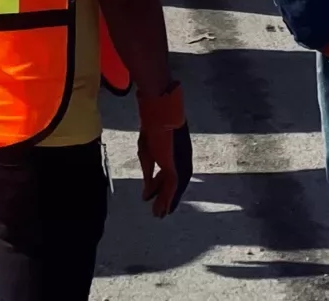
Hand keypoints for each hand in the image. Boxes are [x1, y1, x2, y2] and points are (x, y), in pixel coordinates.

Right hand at [136, 83, 191, 216]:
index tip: (154, 198)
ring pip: (176, 187)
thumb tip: (147, 191)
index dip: (162, 188)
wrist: (159, 114)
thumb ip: (148, 172)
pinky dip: (169, 198)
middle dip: (166, 198)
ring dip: (168, 201)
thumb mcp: (146, 153)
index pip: (169, 174)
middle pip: (175, 183)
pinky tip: (165, 208)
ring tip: (160, 214)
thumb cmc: (152, 128)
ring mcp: (180, 162)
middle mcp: (181, 159)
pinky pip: (174, 186)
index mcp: (175, 154)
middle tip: (160, 212)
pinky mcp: (176, 166)